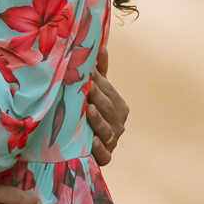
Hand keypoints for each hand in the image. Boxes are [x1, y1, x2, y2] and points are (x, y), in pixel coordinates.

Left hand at [88, 46, 128, 165]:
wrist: (84, 145)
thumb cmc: (90, 113)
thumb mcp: (96, 92)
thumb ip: (100, 72)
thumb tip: (101, 46)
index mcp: (119, 106)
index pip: (108, 91)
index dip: (97, 81)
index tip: (86, 71)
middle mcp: (119, 123)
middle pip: (107, 108)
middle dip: (96, 97)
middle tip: (85, 86)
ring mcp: (113, 141)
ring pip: (106, 130)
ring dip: (98, 120)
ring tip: (89, 110)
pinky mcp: (105, 157)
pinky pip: (104, 154)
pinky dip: (98, 148)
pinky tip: (91, 141)